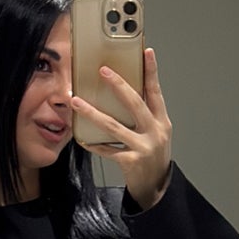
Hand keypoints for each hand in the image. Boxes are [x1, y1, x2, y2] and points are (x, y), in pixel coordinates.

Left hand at [70, 46, 171, 208]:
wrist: (156, 187)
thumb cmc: (153, 155)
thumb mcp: (156, 132)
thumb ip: (145, 114)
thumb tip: (124, 91)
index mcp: (162, 121)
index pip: (156, 91)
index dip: (151, 71)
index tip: (146, 52)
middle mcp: (155, 132)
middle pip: (135, 103)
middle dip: (118, 85)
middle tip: (103, 70)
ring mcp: (143, 147)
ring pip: (113, 126)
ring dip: (92, 113)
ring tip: (76, 102)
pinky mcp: (130, 161)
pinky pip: (107, 150)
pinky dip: (93, 143)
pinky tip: (82, 138)